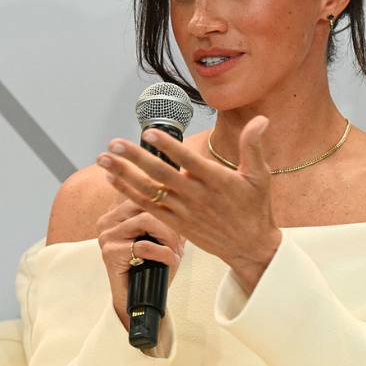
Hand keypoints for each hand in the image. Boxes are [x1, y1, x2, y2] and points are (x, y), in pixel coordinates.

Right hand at [95, 198, 185, 330]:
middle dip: (172, 222)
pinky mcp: (110, 252)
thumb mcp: (163, 238)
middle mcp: (108, 219)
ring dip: (169, 237)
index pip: (147, 193)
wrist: (136, 301)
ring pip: (147, 220)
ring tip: (176, 251)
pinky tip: (171, 261)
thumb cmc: (151, 268)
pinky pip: (144, 245)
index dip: (169, 205)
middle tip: (182, 242)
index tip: (184, 218)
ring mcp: (107, 235)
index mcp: (118, 211)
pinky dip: (163, 253)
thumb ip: (170, 218)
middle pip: (148, 203)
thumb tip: (189, 199)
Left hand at [97, 115, 282, 292]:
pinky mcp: (176, 224)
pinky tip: (113, 179)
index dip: (169, 147)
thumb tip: (261, 119)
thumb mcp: (259, 175)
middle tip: (114, 144)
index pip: (189, 161)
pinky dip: (129, 194)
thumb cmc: (255, 207)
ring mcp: (184, 211)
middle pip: (161, 175)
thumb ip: (253, 146)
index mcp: (217, 181)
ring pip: (149, 192)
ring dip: (124, 175)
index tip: (150, 133)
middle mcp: (197, 196)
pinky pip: (148, 208)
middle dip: (135, 159)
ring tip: (103, 159)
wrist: (250, 247)